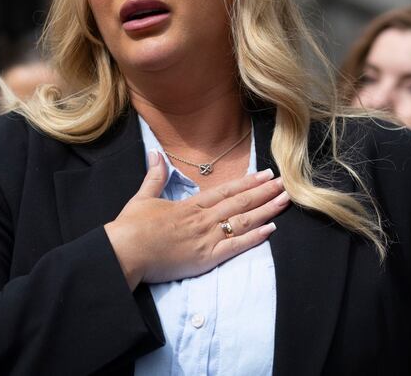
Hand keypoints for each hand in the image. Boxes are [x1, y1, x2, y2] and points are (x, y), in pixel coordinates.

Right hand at [104, 150, 288, 289]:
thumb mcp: (143, 197)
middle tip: (284, 182)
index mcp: (189, 205)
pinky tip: (270, 229)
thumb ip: (154, 176)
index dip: (247, 182)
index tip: (264, 174)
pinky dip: (254, 237)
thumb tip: (155, 153)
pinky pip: (235, 246)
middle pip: (239, 202)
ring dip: (266, 210)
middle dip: (263, 192)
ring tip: (284, 200)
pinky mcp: (206, 257)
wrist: (126, 250)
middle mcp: (202, 219)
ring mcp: (206, 238)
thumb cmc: (131, 226)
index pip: (224, 191)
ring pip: (242, 221)